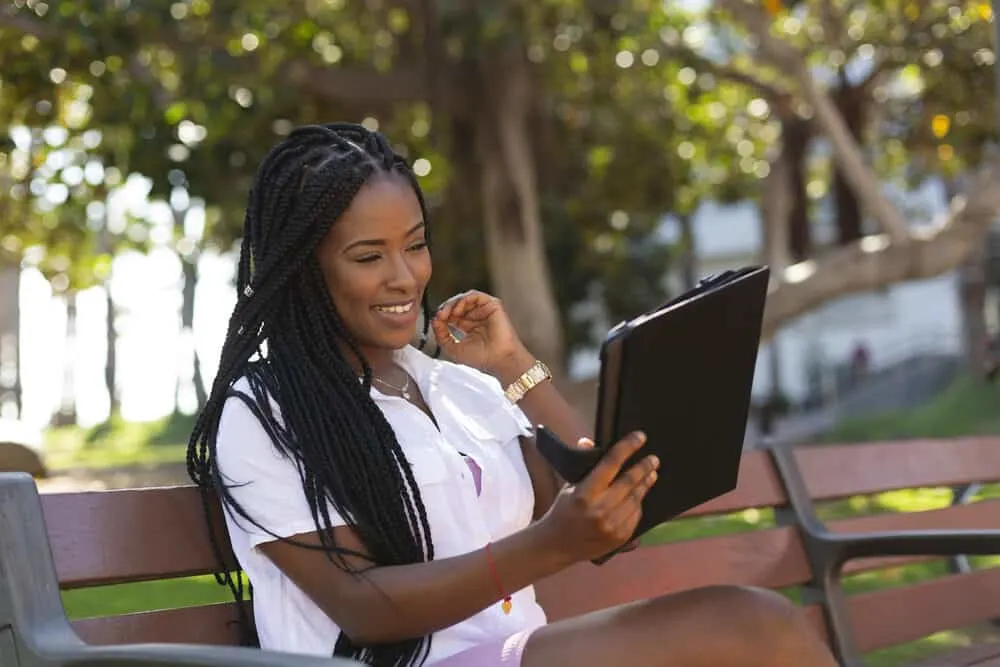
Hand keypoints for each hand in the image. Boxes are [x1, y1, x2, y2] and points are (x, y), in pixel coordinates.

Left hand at [432, 291, 527, 375]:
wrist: (499, 360)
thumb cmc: (482, 358)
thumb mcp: (453, 348)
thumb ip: (441, 335)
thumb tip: (435, 321)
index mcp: (468, 326)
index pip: (451, 315)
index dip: (442, 316)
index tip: (436, 321)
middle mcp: (476, 317)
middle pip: (456, 305)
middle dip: (446, 309)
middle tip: (440, 316)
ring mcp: (484, 310)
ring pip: (464, 299)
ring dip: (453, 304)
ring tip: (449, 313)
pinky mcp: (492, 305)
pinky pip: (475, 296)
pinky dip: (464, 299)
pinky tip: (459, 309)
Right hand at [534, 431, 658, 563]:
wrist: (558, 545)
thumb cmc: (563, 511)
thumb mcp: (568, 486)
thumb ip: (582, 465)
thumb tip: (589, 442)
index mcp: (584, 494)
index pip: (611, 464)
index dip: (627, 448)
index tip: (640, 437)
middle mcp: (600, 510)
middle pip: (629, 482)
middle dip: (644, 467)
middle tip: (654, 459)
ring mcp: (612, 526)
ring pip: (636, 499)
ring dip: (645, 484)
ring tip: (652, 475)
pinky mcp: (620, 537)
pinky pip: (636, 515)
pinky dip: (639, 503)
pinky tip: (640, 496)